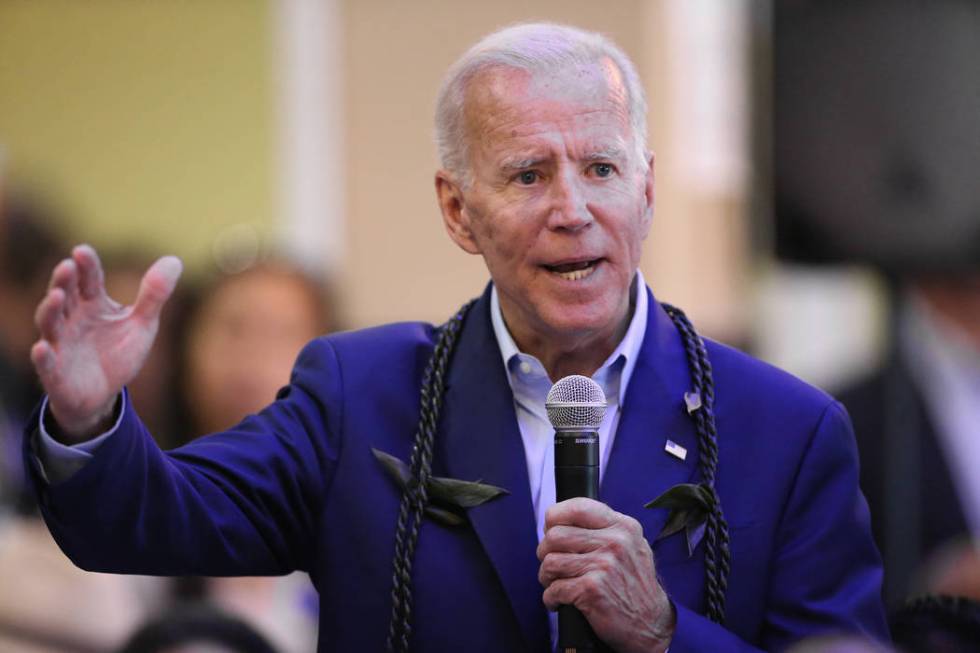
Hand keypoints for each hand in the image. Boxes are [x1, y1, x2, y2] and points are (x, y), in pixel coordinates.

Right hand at [31, 244, 181, 441]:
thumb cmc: (119, 353)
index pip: (88, 280)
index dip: (86, 266)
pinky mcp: (55, 373)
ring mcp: (60, 345)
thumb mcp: (142, 324)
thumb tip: (175, 260)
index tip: (82, 251)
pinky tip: (42, 348)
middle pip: (64, 296)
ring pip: (50, 324)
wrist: (104, 394)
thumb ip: (154, 295)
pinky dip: (43, 357)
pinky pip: (46, 364)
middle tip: (67, 266)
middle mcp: (71, 320)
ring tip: (56, 296)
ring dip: (50, 310)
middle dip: (63, 281)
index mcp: (92, 304)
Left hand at [537, 497, 674, 652]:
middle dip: (545, 551)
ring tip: (555, 583)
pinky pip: (554, 588)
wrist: (652, 624)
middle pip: (555, 535)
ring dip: (546, 576)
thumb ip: (604, 528)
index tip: (551, 530)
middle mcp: (615, 542)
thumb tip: (560, 520)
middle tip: (552, 563)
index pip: (577, 507)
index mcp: (623, 526)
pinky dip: (550, 598)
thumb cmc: (634, 584)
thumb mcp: (630, 545)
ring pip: (550, 561)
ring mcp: (604, 565)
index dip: (555, 518)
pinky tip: (558, 601)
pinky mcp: (592, 590)